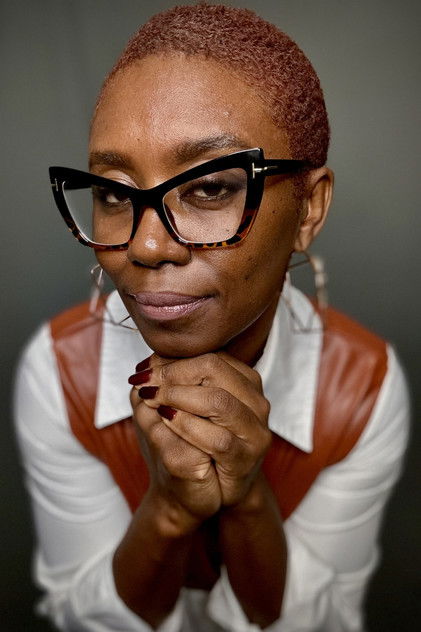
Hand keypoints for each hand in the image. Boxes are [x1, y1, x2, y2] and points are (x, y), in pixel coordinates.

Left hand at [129, 352, 271, 508]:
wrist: (194, 493)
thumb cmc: (183, 444)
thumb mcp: (170, 407)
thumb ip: (163, 382)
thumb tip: (147, 364)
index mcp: (242, 380)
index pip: (208, 355)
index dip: (172, 360)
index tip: (143, 371)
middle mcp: (255, 401)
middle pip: (214, 368)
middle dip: (173, 374)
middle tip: (147, 385)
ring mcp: (254, 430)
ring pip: (218, 400)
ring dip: (178, 397)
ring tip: (154, 401)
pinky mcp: (246, 458)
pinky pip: (218, 438)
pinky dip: (187, 426)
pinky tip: (166, 420)